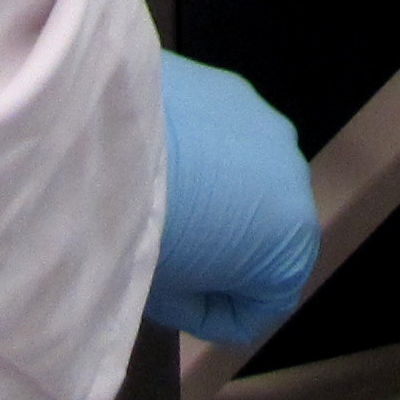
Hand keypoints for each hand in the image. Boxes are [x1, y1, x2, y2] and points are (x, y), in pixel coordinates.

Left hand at [145, 52, 316, 344]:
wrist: (106, 139)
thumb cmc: (144, 234)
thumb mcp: (169, 293)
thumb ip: (197, 297)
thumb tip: (194, 280)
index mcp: (291, 239)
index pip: (266, 301)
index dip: (217, 313)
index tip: (175, 306)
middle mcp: (294, 175)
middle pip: (263, 229)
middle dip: (223, 245)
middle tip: (168, 252)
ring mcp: (265, 123)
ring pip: (245, 174)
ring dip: (215, 191)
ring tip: (162, 197)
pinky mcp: (230, 86)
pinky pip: (221, 132)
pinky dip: (199, 147)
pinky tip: (155, 152)